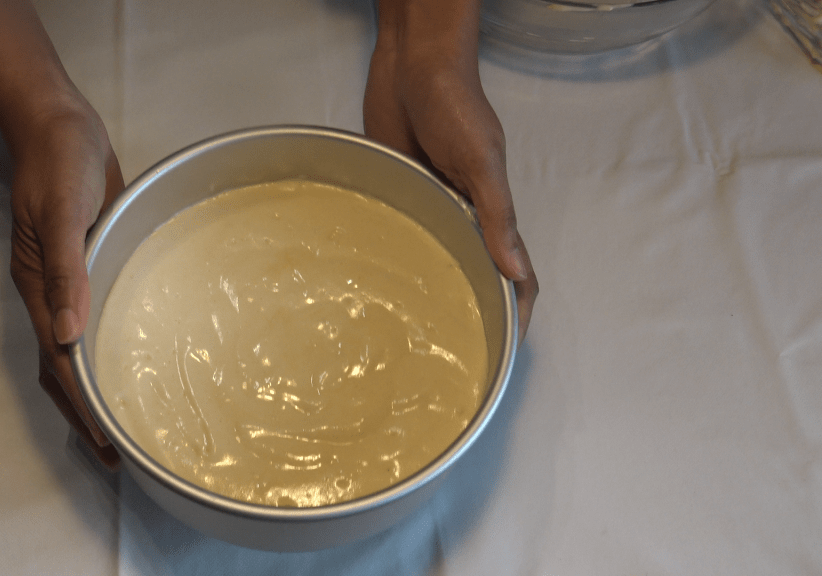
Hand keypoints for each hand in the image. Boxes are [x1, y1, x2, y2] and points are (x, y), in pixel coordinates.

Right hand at [9, 100, 124, 468]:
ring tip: (123, 421)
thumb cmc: (58, 162)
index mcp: (38, 288)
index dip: (81, 406)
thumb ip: (67, 271)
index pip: (59, 363)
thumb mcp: (62, 213)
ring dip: (95, 388)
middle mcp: (51, 294)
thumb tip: (69, 335)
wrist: (59, 125)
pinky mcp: (90, 265)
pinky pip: (95, 318)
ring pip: (78, 349)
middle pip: (63, 368)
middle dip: (86, 413)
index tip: (104, 443)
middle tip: (116, 453)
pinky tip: (130, 359)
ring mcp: (70, 282)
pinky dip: (105, 349)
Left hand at [363, 19, 536, 341]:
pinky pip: (402, 233)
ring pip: (438, 258)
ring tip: (414, 333)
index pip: (515, 271)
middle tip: (455, 354)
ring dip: (433, 290)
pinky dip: (399, 258)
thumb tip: (516, 270)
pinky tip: (379, 282)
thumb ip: (497, 215)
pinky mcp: (400, 195)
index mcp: (492, 210)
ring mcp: (431, 206)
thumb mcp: (481, 161)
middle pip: (476, 273)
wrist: (410, 68)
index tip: (508, 348)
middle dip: (473, 313)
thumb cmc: (453, 105)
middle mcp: (463, 215)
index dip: (517, 310)